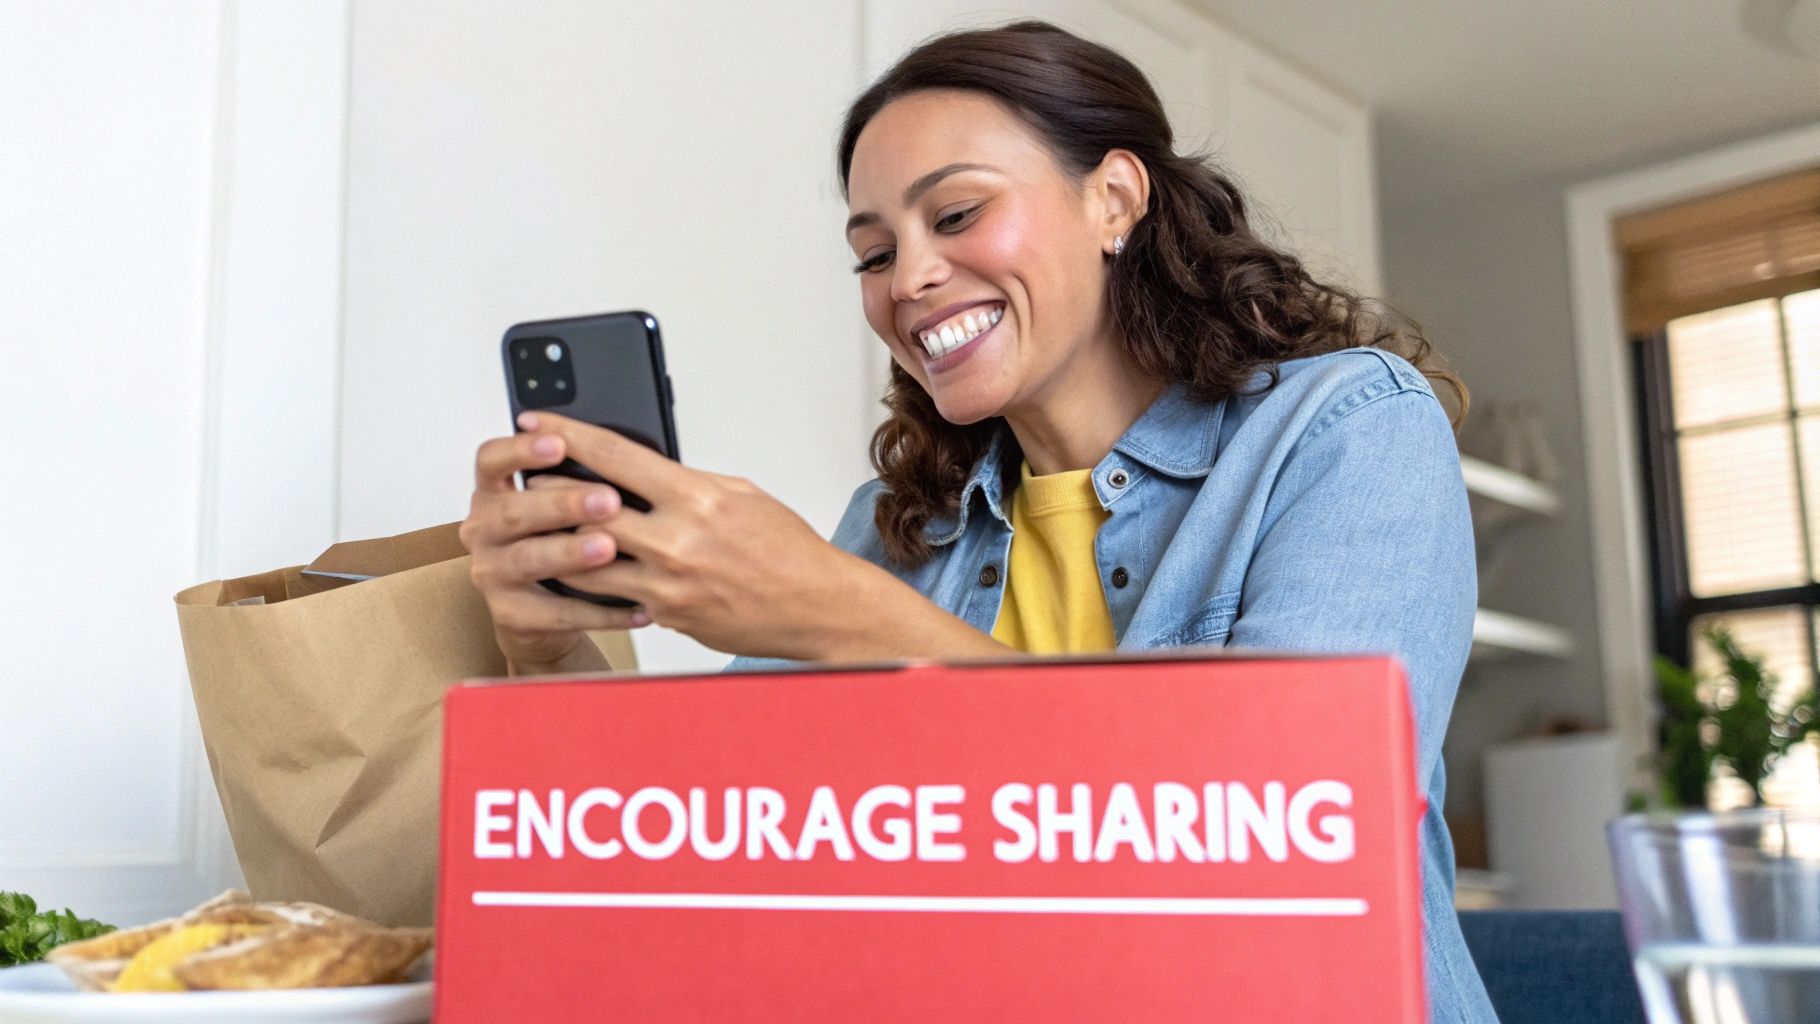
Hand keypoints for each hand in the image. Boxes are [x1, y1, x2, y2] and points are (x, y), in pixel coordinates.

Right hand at [459, 423, 648, 670]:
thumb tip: (629, 457)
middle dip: (562, 504)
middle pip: (514, 511)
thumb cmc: (555, 543)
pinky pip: (557, 612)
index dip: (520, 450)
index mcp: (494, 492)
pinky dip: (599, 610)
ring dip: (571, 552)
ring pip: (529, 560)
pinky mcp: (511, 614)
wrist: (540, 612)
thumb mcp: (557, 506)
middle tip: (607, 500)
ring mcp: (492, 573)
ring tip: (610, 547)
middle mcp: (484, 529)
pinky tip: (634, 604)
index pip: (491, 460)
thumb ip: (576, 481)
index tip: (558, 443)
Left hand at [517, 412, 858, 658]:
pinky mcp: (667, 616)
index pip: (614, 456)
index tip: (537, 422)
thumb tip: (643, 471)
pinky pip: (613, 596)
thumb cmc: (787, 549)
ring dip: (559, 541)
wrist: (814, 606)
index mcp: (695, 497)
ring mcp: (667, 584)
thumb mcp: (741, 494)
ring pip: (586, 560)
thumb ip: (687, 482)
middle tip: (525, 479)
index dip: (566, 435)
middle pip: (584, 509)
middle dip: (546, 491)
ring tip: (541, 526)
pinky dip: (592, 580)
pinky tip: (578, 569)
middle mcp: (676, 541)